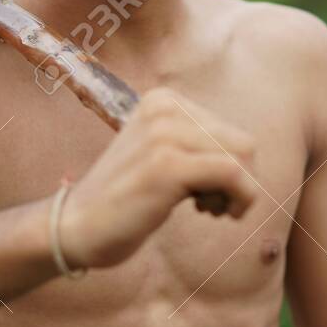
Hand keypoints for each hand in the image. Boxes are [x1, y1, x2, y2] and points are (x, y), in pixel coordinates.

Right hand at [58, 87, 259, 269]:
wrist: (75, 226)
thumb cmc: (126, 198)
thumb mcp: (162, 154)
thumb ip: (198, 144)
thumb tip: (250, 154)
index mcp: (164, 100)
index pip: (232, 132)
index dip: (230, 168)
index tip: (204, 190)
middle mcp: (164, 107)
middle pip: (243, 144)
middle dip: (238, 182)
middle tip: (209, 205)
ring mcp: (164, 134)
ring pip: (242, 158)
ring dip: (236, 193)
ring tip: (206, 208)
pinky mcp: (167, 164)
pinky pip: (233, 175)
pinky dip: (239, 199)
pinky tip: (213, 214)